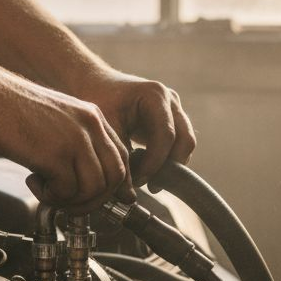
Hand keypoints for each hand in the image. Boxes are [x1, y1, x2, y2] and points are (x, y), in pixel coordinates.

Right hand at [0, 70, 135, 210]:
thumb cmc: (11, 108)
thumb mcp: (56, 121)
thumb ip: (74, 144)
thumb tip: (83, 181)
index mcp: (93, 117)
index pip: (121, 158)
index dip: (109, 184)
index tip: (91, 195)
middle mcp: (91, 126)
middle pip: (115, 177)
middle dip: (94, 200)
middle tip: (69, 202)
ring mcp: (75, 140)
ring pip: (94, 189)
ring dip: (72, 201)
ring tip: (48, 192)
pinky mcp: (56, 154)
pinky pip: (67, 192)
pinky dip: (51, 197)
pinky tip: (33, 182)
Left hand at [75, 71, 195, 186]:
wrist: (95, 83)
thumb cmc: (98, 100)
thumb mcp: (106, 130)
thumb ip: (120, 160)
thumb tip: (128, 196)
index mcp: (155, 96)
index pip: (166, 135)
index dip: (155, 162)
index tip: (140, 180)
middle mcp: (171, 100)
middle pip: (184, 141)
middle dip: (169, 167)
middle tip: (149, 185)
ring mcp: (175, 109)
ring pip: (185, 145)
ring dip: (170, 165)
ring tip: (145, 179)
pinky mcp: (173, 120)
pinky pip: (179, 145)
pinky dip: (166, 160)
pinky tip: (145, 169)